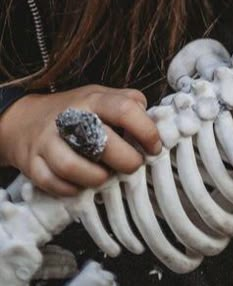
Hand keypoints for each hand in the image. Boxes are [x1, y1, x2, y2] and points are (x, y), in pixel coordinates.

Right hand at [0, 85, 161, 196]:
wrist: (24, 119)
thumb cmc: (74, 110)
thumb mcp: (101, 95)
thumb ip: (128, 103)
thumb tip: (155, 121)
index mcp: (93, 98)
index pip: (125, 109)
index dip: (146, 131)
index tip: (154, 147)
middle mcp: (69, 117)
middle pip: (101, 142)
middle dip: (126, 161)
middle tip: (134, 166)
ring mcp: (47, 141)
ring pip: (72, 167)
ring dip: (96, 178)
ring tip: (108, 178)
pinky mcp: (32, 163)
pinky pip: (53, 183)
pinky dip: (72, 189)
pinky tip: (83, 185)